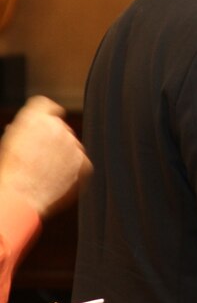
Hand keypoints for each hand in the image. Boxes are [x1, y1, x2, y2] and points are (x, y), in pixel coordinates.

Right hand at [0, 96, 91, 217]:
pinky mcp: (84, 162)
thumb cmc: (7, 171)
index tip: (43, 124)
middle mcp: (58, 126)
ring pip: (71, 145)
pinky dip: (73, 170)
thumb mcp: (7, 143)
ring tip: (43, 172)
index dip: (44, 115)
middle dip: (52, 139)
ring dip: (62, 154)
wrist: (18, 197)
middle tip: (38, 157)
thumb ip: (21, 130)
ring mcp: (73, 144)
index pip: (45, 105)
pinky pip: (81, 162)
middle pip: (60, 127)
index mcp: (35, 117)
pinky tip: (56, 180)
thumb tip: (22, 128)